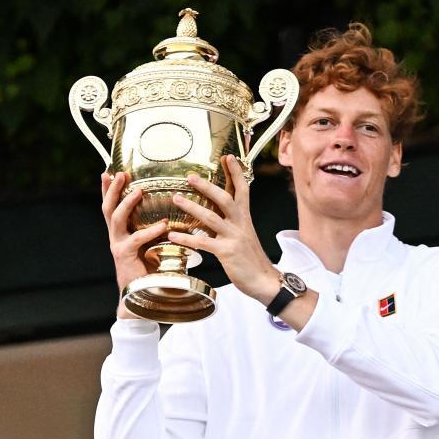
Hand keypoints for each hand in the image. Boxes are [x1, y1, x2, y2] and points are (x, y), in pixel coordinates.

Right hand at [101, 171, 167, 317]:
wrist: (143, 295)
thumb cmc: (151, 270)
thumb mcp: (153, 245)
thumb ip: (158, 231)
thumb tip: (178, 213)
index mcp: (121, 232)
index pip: (111, 206)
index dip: (108, 189)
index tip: (110, 171)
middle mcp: (116, 237)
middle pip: (108, 207)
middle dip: (112, 189)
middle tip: (120, 173)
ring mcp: (118, 245)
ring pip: (116, 218)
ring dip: (126, 203)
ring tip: (138, 190)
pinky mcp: (124, 256)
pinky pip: (136, 239)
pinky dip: (150, 231)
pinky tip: (162, 225)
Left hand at [168, 155, 279, 303]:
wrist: (265, 281)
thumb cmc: (252, 260)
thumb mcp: (245, 236)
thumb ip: (234, 223)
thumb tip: (219, 215)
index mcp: (245, 218)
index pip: (243, 189)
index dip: (236, 172)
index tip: (228, 157)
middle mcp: (241, 224)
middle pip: (224, 198)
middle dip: (207, 186)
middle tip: (190, 176)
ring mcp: (234, 237)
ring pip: (211, 217)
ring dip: (192, 207)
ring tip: (175, 198)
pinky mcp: (227, 252)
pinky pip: (204, 243)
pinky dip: (187, 238)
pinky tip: (173, 236)